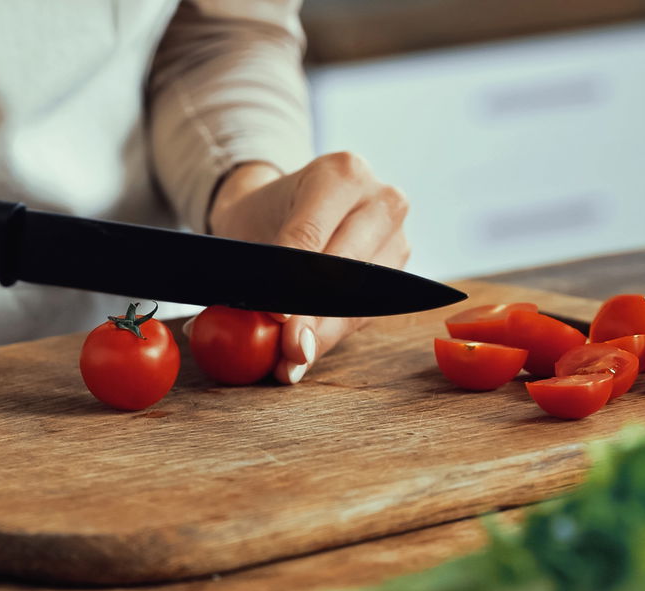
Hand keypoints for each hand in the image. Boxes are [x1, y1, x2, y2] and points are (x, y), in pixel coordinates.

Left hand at [206, 154, 409, 383]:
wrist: (287, 206)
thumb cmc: (265, 216)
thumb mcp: (248, 228)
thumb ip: (251, 273)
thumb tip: (244, 325)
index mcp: (340, 173)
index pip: (313, 234)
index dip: (295, 280)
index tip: (278, 317)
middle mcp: (380, 199)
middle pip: (346, 268)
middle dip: (313, 316)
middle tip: (288, 351)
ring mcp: (398, 234)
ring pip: (361, 297)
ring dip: (324, 335)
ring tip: (291, 363)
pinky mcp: (399, 271)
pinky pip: (366, 312)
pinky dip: (332, 336)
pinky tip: (306, 356)